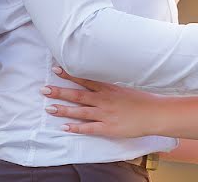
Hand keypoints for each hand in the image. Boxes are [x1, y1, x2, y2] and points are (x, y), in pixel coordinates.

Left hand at [42, 67, 162, 137]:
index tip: (55, 69)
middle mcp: (103, 100)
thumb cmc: (141, 100)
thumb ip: (109, 86)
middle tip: (43, 89)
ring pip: (80, 111)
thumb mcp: (124, 88)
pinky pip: (89, 128)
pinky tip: (65, 127)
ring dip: (64, 110)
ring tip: (49, 108)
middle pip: (78, 94)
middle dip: (60, 91)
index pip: (84, 79)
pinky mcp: (108, 128)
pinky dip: (76, 128)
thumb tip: (97, 81)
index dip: (69, 74)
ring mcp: (105, 114)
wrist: (154, 113)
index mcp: (107, 88)